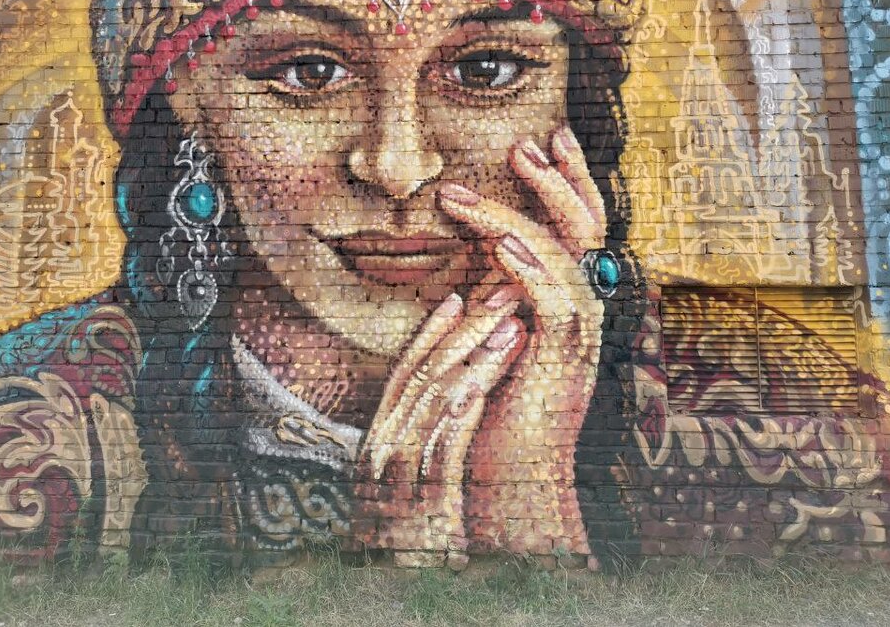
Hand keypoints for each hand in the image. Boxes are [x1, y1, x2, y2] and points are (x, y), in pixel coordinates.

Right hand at [354, 290, 524, 566]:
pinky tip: (487, 384)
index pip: (404, 374)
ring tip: (513, 327)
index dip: (431, 333)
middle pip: (424, 376)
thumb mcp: (401, 482)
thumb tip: (448, 394)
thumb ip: (416, 440)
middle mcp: (381, 451)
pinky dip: (464, 410)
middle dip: (466, 331)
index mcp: (377, 442)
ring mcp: (399, 477)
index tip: (459, 297)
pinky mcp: (423, 503)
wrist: (393, 594)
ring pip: (437, 402)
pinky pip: (443, 446)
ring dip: (478, 360)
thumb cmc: (407, 539)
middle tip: (502, 296)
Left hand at [438, 125, 606, 562]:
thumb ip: (502, 295)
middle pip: (589, 228)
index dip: (571, 179)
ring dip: (519, 216)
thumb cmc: (497, 404)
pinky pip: (555, 303)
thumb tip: (486, 252)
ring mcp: (580, 336)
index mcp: (572, 300)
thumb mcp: (499, 336)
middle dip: (560, 179)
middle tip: (526, 143)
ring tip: (467, 192)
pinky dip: (529, 269)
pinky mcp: (562, 362)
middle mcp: (586, 311)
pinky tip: (500, 245)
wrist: (514, 478)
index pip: (582, 226)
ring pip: (565, 256)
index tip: (548, 137)